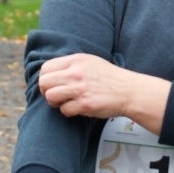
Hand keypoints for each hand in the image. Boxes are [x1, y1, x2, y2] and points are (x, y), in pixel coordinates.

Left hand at [38, 54, 169, 130]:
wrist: (129, 91)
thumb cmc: (110, 77)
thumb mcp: (90, 62)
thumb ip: (71, 65)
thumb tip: (51, 73)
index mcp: (76, 60)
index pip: (46, 68)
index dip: (45, 78)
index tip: (52, 85)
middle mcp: (76, 73)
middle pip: (44, 82)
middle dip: (47, 91)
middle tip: (56, 96)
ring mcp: (80, 89)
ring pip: (50, 96)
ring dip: (56, 102)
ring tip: (66, 102)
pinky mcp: (85, 104)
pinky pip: (64, 110)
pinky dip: (68, 111)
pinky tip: (77, 108)